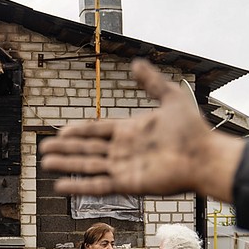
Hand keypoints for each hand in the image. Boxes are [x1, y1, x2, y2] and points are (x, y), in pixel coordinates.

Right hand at [38, 59, 244, 201]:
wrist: (204, 156)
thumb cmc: (193, 130)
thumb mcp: (170, 97)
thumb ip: (151, 82)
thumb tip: (136, 63)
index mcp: (130, 131)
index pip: (97, 131)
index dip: (78, 131)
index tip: (61, 131)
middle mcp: (124, 150)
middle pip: (87, 149)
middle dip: (65, 149)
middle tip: (44, 148)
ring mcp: (125, 168)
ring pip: (88, 166)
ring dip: (66, 165)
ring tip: (45, 163)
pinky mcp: (128, 184)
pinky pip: (97, 186)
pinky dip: (78, 186)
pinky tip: (60, 186)